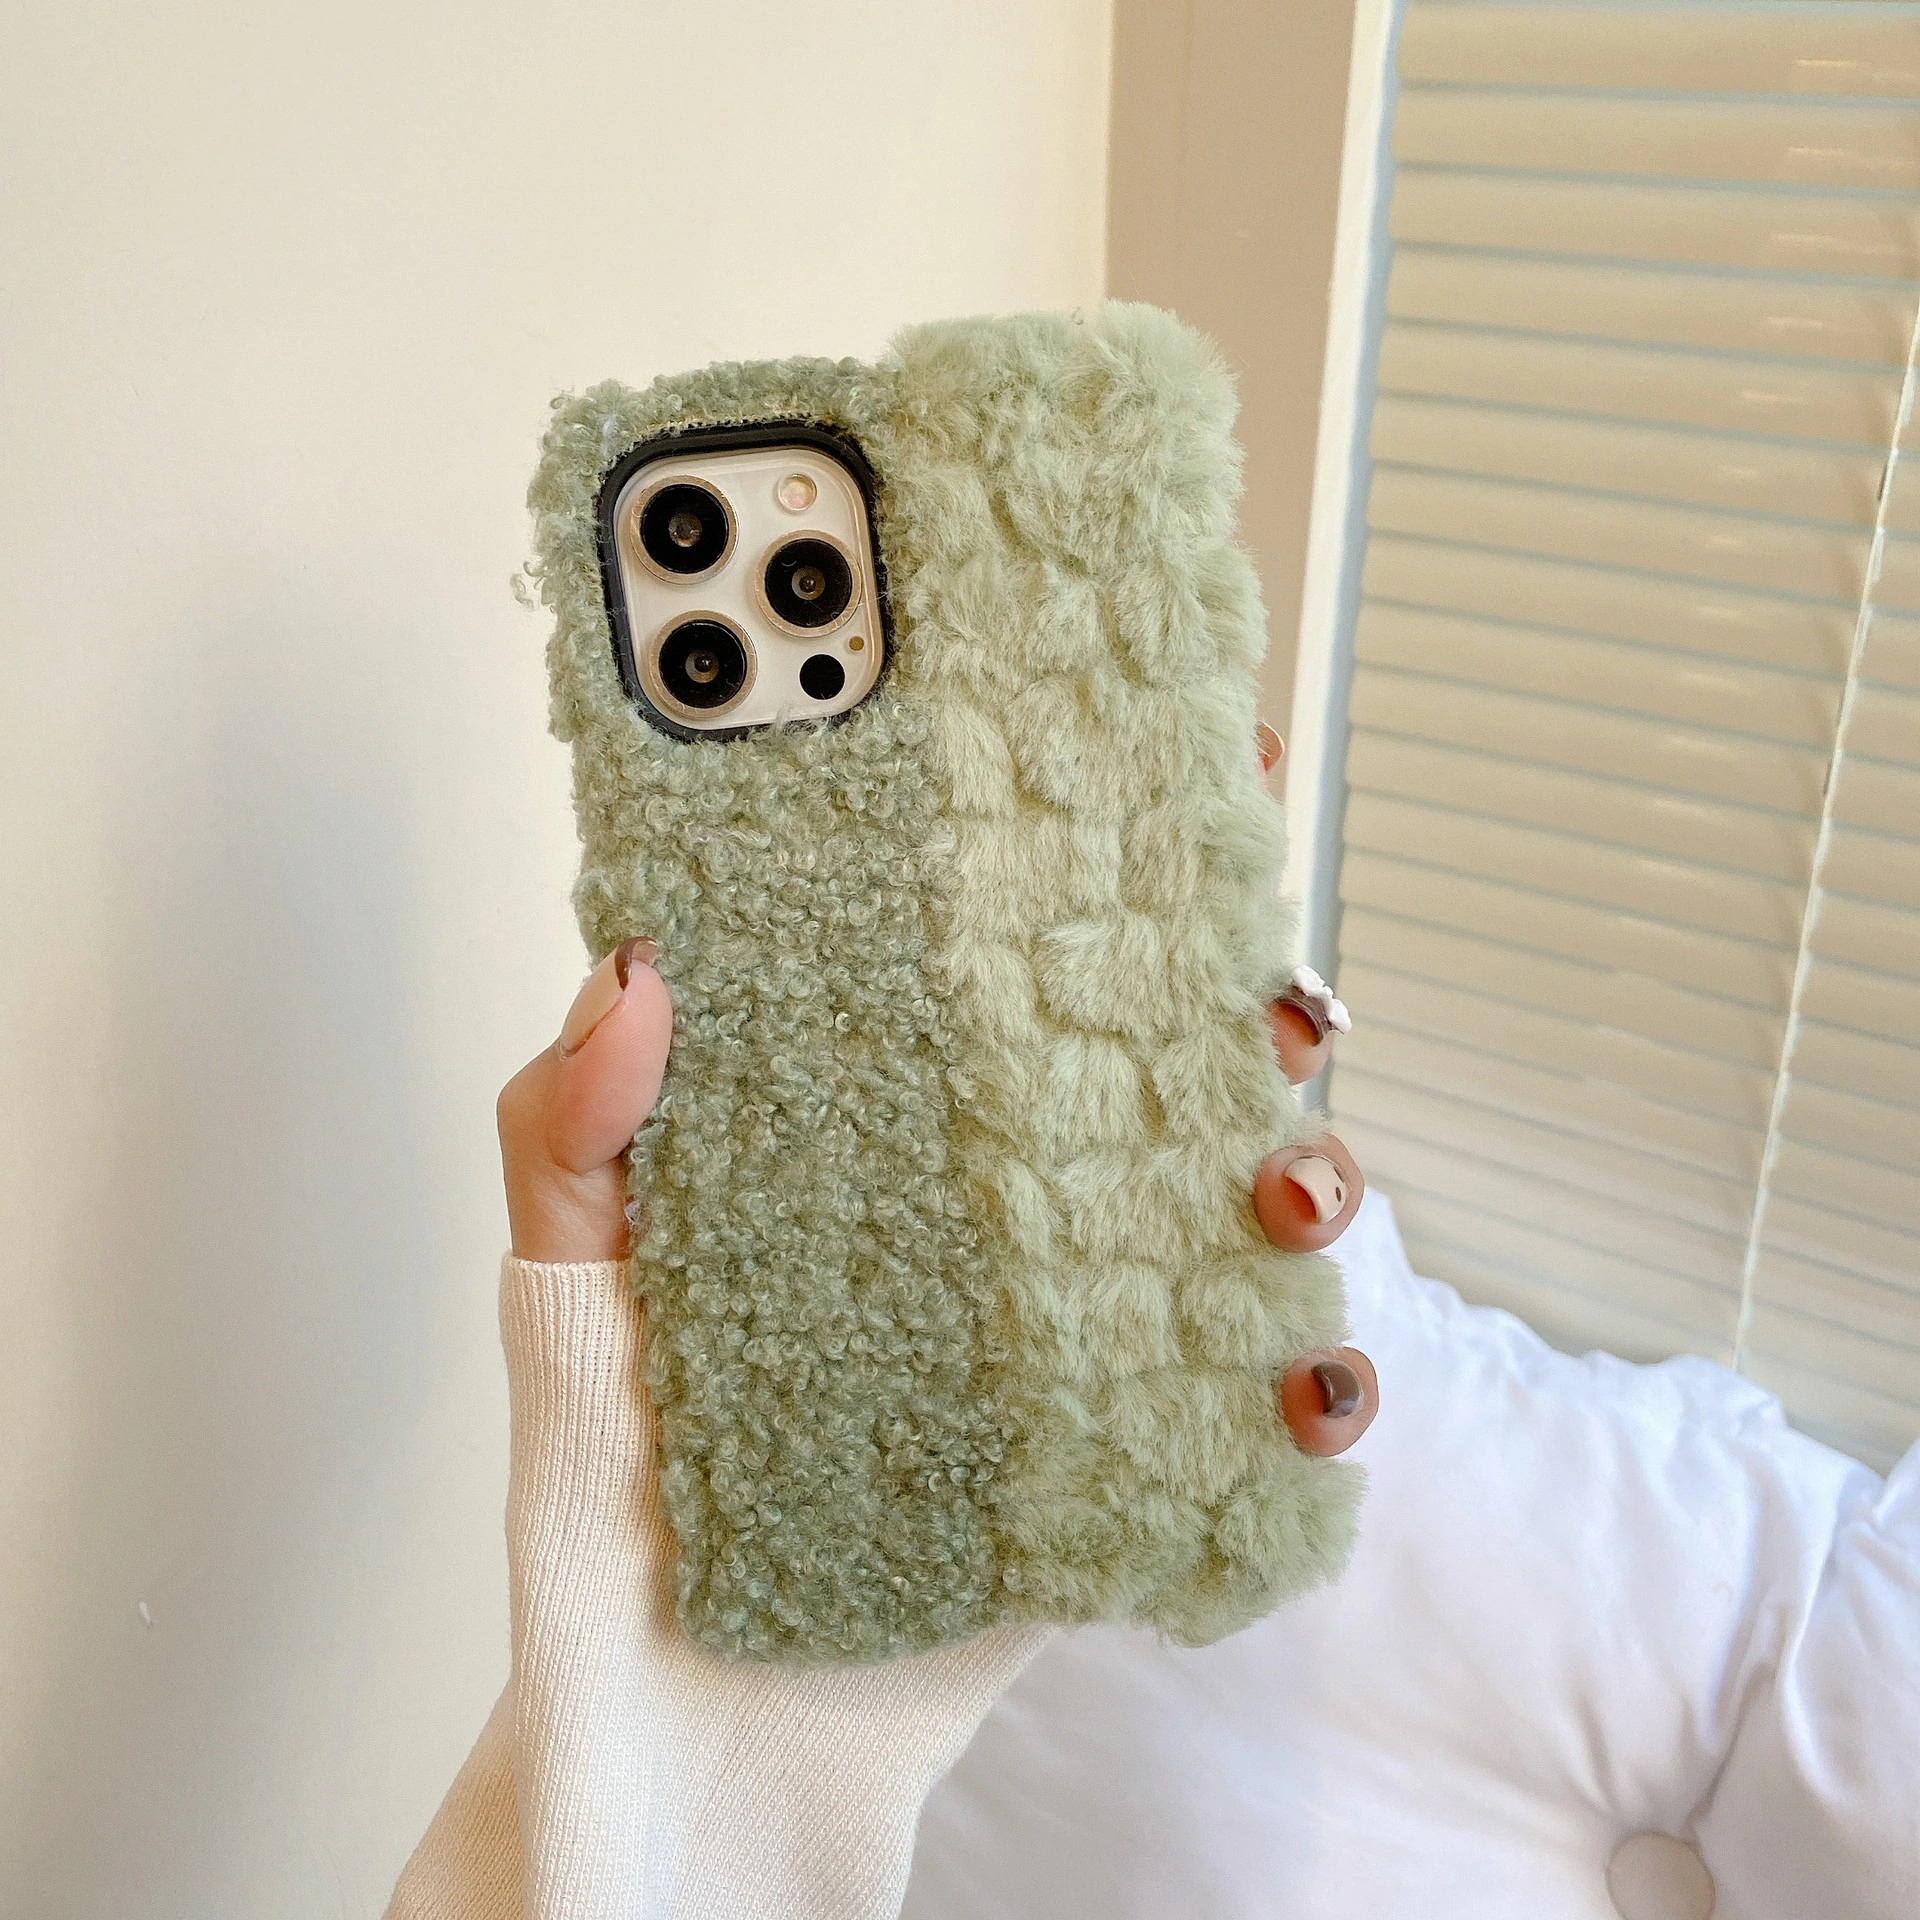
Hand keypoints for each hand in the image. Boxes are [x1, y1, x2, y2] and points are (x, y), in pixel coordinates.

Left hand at [494, 722, 1377, 1459]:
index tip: (1190, 750)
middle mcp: (1008, 1186)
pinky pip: (1256, 1396)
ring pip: (1246, 1200)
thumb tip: (632, 970)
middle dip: (1253, 996)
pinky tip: (1302, 1386)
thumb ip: (572, 1124)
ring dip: (1311, 1173)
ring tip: (1279, 1194)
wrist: (688, 1680)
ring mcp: (1081, 1310)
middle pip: (1170, 1051)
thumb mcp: (573, 1266)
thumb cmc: (625, 1453)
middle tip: (1264, 997)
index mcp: (893, 1104)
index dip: (1108, 838)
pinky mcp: (1128, 1440)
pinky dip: (1316, 1382)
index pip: (1010, 940)